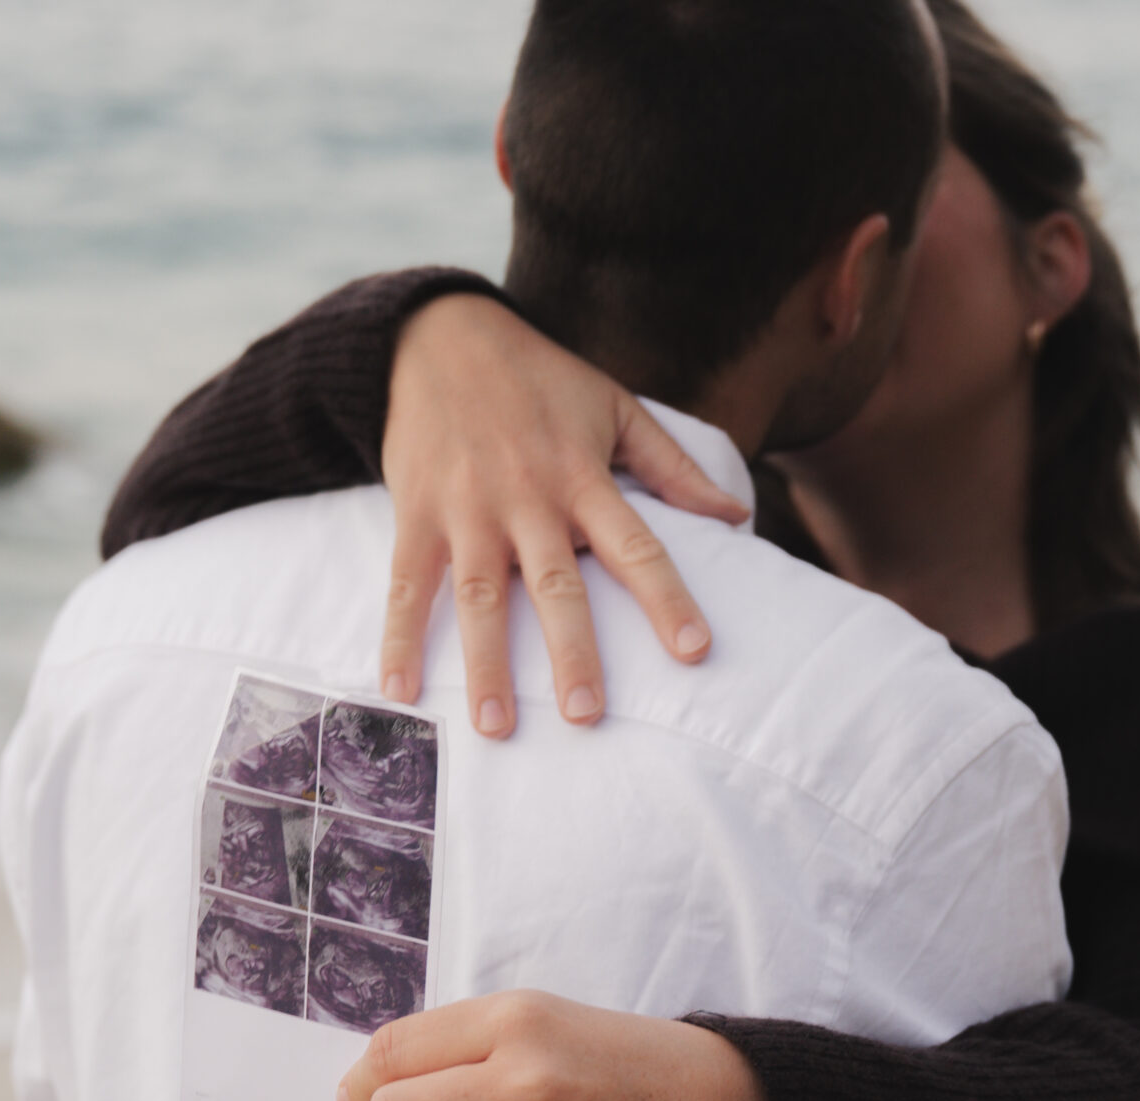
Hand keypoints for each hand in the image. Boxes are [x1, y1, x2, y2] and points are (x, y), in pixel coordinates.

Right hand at [377, 295, 750, 734]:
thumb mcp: (616, 407)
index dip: (667, 599)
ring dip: (487, 664)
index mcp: (584, 479)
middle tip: (587, 715)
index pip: (637, 548)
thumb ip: (674, 466)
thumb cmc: (539, 378)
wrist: (437, 334)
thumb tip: (739, 516)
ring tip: (496, 727)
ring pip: (479, 598)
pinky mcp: (416, 512)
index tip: (694, 652)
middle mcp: (527, 499)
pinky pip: (408, 584)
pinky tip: (400, 689)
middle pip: (555, 587)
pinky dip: (400, 636)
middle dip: (571, 652)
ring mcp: (467, 509)